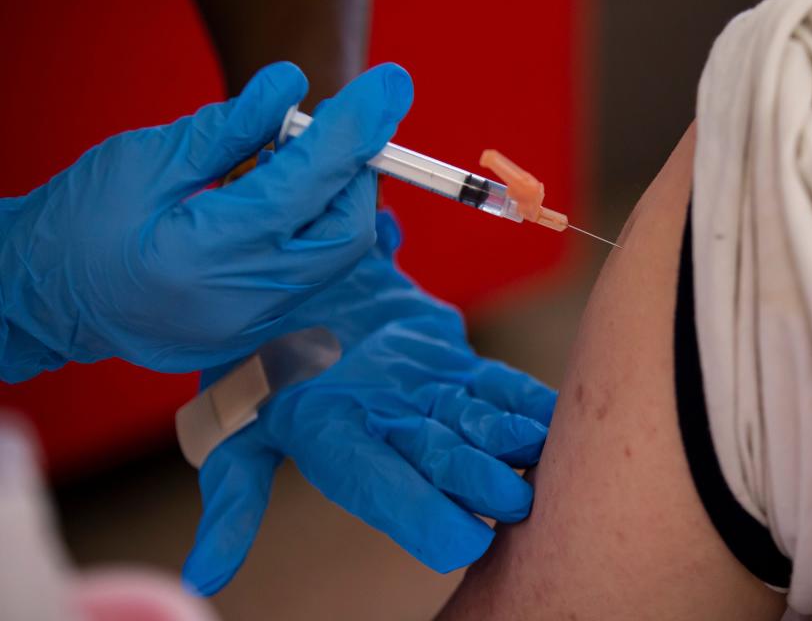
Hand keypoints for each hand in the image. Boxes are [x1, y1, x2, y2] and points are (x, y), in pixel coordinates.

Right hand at [0, 62, 413, 381]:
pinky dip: (313, 229)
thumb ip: (225, 130)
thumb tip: (290, 88)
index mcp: (203, 257)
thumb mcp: (142, 161)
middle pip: (344, 234)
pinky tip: (284, 198)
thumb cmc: (77, 227)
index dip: (352, 132)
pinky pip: (310, 274)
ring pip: (333, 258)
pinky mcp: (255, 330)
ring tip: (299, 158)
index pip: (305, 187)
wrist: (46, 302)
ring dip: (337, 200)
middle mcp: (241, 304)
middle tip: (340, 128)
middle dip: (356, 173)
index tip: (385, 88)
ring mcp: (252, 326)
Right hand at [182, 212, 556, 594]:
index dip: (418, 514)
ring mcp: (426, 396)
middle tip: (515, 499)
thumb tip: (204, 578)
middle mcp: (389, 427)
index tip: (461, 543)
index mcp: (336, 442)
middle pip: (440, 461)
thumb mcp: (236, 422)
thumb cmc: (256, 356)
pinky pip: (495, 385)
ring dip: (509, 439)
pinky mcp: (451, 364)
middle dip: (479, 481)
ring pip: (476, 424)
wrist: (292, 290)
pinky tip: (549, 414)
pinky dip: (523, 400)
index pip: (379, 486)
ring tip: (538, 449)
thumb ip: (233, 494)